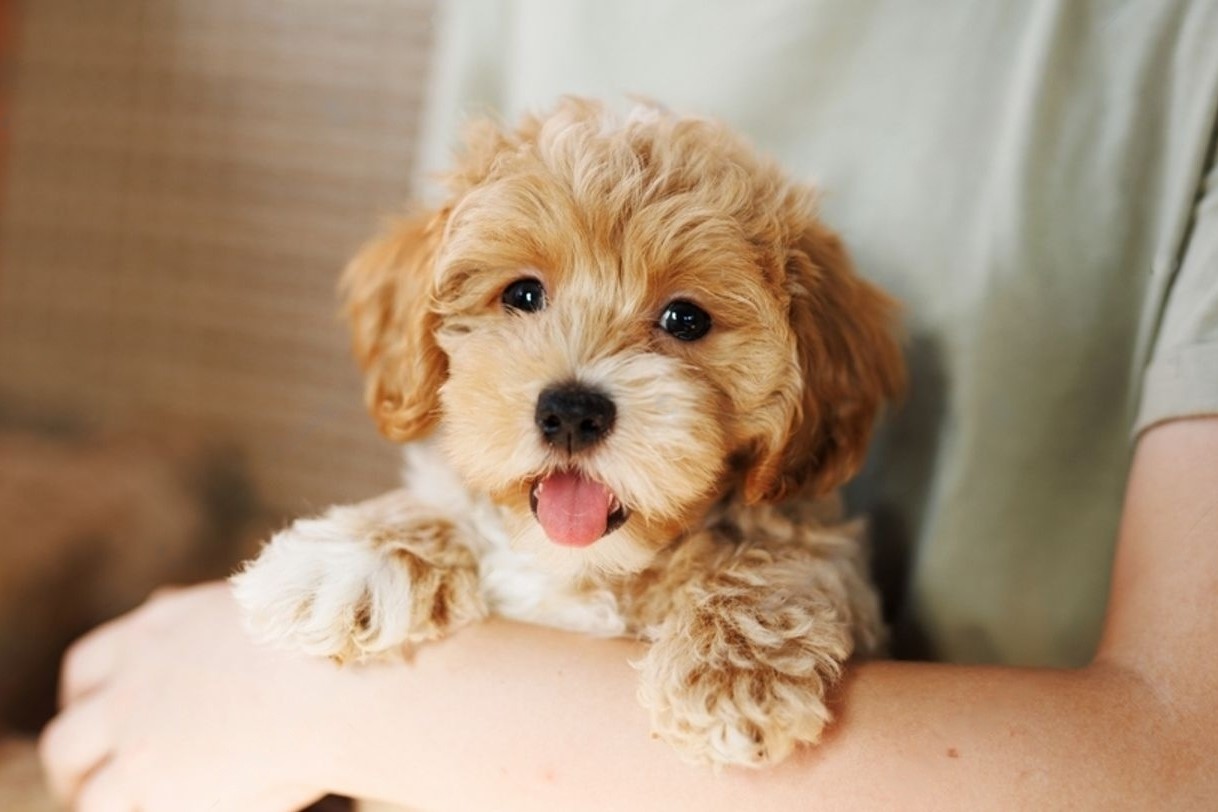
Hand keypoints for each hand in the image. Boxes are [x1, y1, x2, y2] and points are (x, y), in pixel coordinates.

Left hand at [39, 582, 330, 811]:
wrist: (333, 685)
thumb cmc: (317, 643)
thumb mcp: (246, 602)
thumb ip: (198, 614)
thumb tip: (166, 603)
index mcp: (154, 632)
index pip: (87, 666)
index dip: (88, 696)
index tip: (105, 713)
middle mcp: (131, 685)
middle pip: (67, 733)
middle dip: (77, 757)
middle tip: (101, 773)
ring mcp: (137, 739)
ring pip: (81, 784)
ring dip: (98, 796)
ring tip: (126, 806)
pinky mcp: (152, 786)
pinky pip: (112, 811)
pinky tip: (172, 809)